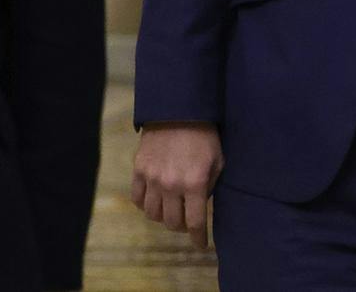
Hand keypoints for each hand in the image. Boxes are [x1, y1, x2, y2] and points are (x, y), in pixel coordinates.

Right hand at [131, 122, 223, 248]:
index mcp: (195, 183)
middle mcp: (171, 185)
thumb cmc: (205, 136)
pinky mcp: (138, 171)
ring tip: (172, 211)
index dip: (198, 237)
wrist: (179, 112)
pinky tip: (155, 202)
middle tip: (188, 222)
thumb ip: (209, 186)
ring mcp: (152, 179)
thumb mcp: (218, 161)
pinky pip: (138, 200)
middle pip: (172, 222)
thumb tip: (201, 206)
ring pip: (153, 215)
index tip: (201, 244)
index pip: (196, 221)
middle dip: (182, 227)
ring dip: (164, 218)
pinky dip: (146, 206)